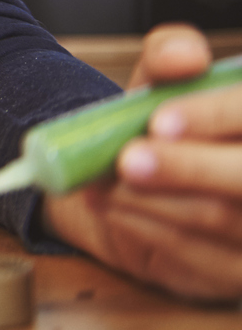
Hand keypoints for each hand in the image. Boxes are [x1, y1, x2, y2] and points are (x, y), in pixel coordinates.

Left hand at [43, 23, 241, 299]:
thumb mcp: (161, 79)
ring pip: (224, 218)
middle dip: (186, 168)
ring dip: (154, 199)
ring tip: (102, 178)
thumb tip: (184, 55)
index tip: (158, 120)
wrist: (139, 179)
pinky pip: (202, 257)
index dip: (211, 116)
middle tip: (128, 159)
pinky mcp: (241, 273)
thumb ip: (170, 55)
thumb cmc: (164, 124)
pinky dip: (147, 228)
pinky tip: (109, 204)